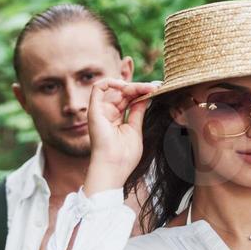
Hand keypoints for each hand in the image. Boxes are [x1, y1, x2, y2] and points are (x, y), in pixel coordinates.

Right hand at [83, 78, 160, 193]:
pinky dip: (111, 82)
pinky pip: (98, 88)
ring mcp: (100, 111)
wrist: (114, 167)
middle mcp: (107, 113)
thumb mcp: (135, 129)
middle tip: (155, 87)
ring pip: (115, 88)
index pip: (129, 98)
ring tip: (145, 88)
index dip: (141, 92)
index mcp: (116, 118)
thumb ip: (138, 111)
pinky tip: (126, 86)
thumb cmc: (124, 156)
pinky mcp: (94, 110)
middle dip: (140, 87)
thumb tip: (146, 96)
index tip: (157, 89)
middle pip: (123, 92)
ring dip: (131, 85)